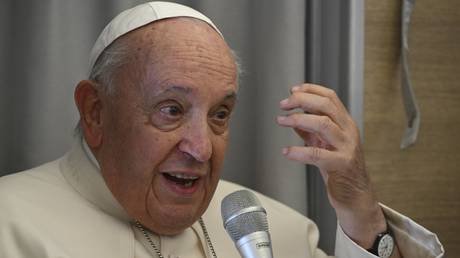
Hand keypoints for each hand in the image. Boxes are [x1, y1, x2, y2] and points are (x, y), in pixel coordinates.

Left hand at [276, 84, 387, 248]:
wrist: (355, 195)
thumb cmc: (340, 168)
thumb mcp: (324, 144)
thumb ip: (310, 131)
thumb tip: (293, 119)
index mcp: (345, 124)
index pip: (330, 98)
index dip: (311, 90)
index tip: (293, 90)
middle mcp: (348, 132)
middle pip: (326, 106)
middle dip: (302, 100)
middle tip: (284, 104)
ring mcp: (346, 147)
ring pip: (324, 124)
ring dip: (298, 119)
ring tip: (281, 120)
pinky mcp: (340, 165)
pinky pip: (317, 154)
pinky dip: (299, 151)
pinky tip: (287, 151)